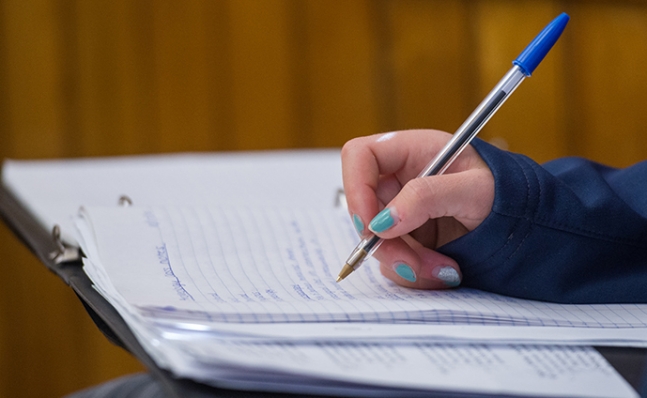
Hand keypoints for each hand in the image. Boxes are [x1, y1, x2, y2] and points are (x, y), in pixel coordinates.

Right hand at [341, 129, 493, 288]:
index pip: (359, 156)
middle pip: (364, 210)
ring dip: (406, 263)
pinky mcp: (407, 239)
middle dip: (387, 243)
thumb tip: (384, 222)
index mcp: (411, 151)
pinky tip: (444, 270)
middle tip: (414, 264)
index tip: (372, 225)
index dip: (356, 188)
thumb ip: (428, 197)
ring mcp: (400, 212)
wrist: (525, 223)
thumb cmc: (506, 192)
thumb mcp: (474, 189)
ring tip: (445, 269)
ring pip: (377, 242)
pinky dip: (415, 273)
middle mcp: (399, 180)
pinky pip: (393, 262)